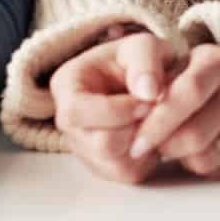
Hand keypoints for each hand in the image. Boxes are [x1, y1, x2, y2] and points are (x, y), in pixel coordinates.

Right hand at [48, 30, 176, 184]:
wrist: (146, 80)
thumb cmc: (139, 60)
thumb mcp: (144, 46)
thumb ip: (146, 61)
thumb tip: (148, 92)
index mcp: (65, 86)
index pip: (77, 111)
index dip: (117, 110)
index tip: (149, 99)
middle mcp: (67, 122)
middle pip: (99, 145)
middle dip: (134, 129)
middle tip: (154, 111)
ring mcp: (82, 148)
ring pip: (114, 163)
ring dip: (142, 143)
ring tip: (152, 120)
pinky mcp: (103, 168)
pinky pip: (126, 174)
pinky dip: (146, 156)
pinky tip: (150, 133)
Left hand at [128, 41, 219, 181]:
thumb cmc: (208, 75)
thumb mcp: (185, 64)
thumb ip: (160, 85)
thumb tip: (130, 116)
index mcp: (217, 62)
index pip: (187, 94)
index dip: (157, 121)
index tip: (134, 140)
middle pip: (193, 135)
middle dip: (161, 146)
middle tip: (142, 148)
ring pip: (203, 157)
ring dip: (178, 156)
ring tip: (172, 143)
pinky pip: (218, 169)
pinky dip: (199, 163)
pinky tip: (196, 149)